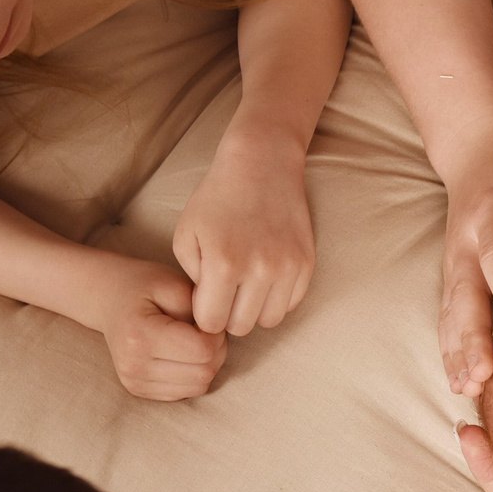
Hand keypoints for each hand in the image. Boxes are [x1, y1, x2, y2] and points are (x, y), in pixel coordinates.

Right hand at [87, 255, 227, 400]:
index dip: (217, 334)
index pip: (203, 350)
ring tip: (194, 340)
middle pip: (204, 373)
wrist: (109, 301)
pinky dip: (193, 374)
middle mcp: (133, 365)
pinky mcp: (139, 391)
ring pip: (199, 387)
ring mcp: (134, 382)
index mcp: (139, 336)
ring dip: (207, 364)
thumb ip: (200, 308)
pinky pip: (187, 392)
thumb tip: (219, 336)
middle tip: (205, 329)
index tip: (209, 318)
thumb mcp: (174, 283)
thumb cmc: (144, 286)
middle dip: (216, 350)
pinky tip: (182, 353)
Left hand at [173, 117, 317, 334]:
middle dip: (228, 315)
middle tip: (224, 292)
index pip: (211, 323)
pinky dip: (275, 298)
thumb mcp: (186, 235)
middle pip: (240, 327)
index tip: (205, 298)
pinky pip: (290, 304)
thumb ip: (191, 280)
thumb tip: (209, 309)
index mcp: (224, 265)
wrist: (261, 164)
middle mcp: (259, 270)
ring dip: (253, 310)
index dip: (204, 314)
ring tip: (245, 287)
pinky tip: (264, 276)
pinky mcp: (306, 264)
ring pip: (269, 321)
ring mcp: (288, 268)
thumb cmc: (216, 199)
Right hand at [438, 124, 492, 394]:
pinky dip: (451, 351)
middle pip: (465, 296)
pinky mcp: (455, 279)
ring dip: (456, 352)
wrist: (477, 151)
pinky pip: (449, 319)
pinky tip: (460, 383)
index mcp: (491, 216)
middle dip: (471, 337)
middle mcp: (465, 245)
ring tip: (466, 390)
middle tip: (481, 376)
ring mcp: (455, 265)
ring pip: (452, 313)